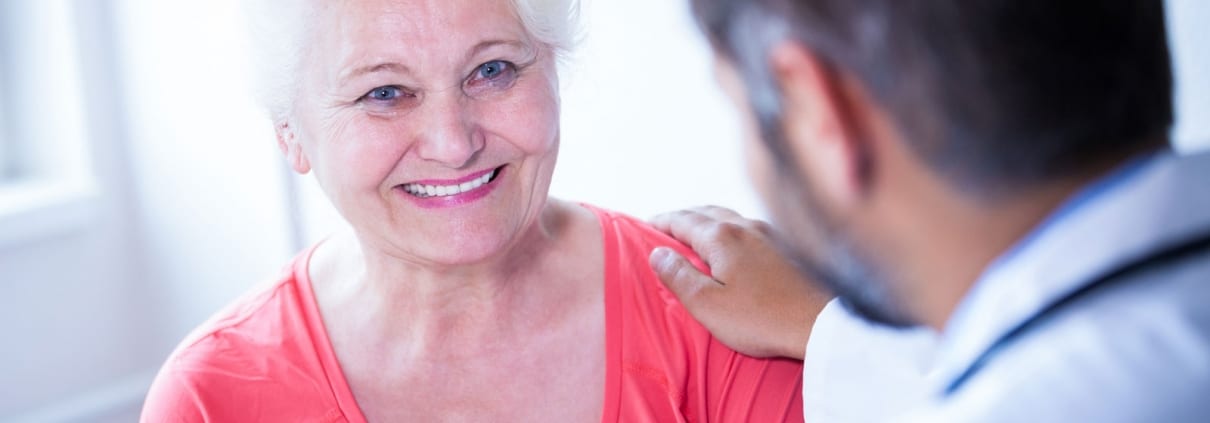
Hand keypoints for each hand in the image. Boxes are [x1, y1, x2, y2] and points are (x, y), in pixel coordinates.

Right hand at [649, 206, 832, 359]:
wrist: (820, 324)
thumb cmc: (761, 319)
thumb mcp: (708, 304)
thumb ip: (679, 276)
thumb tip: (657, 253)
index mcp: (721, 236)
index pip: (681, 220)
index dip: (660, 222)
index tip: (644, 224)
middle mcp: (745, 226)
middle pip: (705, 211)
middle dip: (682, 216)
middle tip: (666, 226)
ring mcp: (769, 234)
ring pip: (729, 216)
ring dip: (707, 219)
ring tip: (695, 231)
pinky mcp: (787, 247)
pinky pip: (747, 227)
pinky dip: (729, 228)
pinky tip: (733, 243)